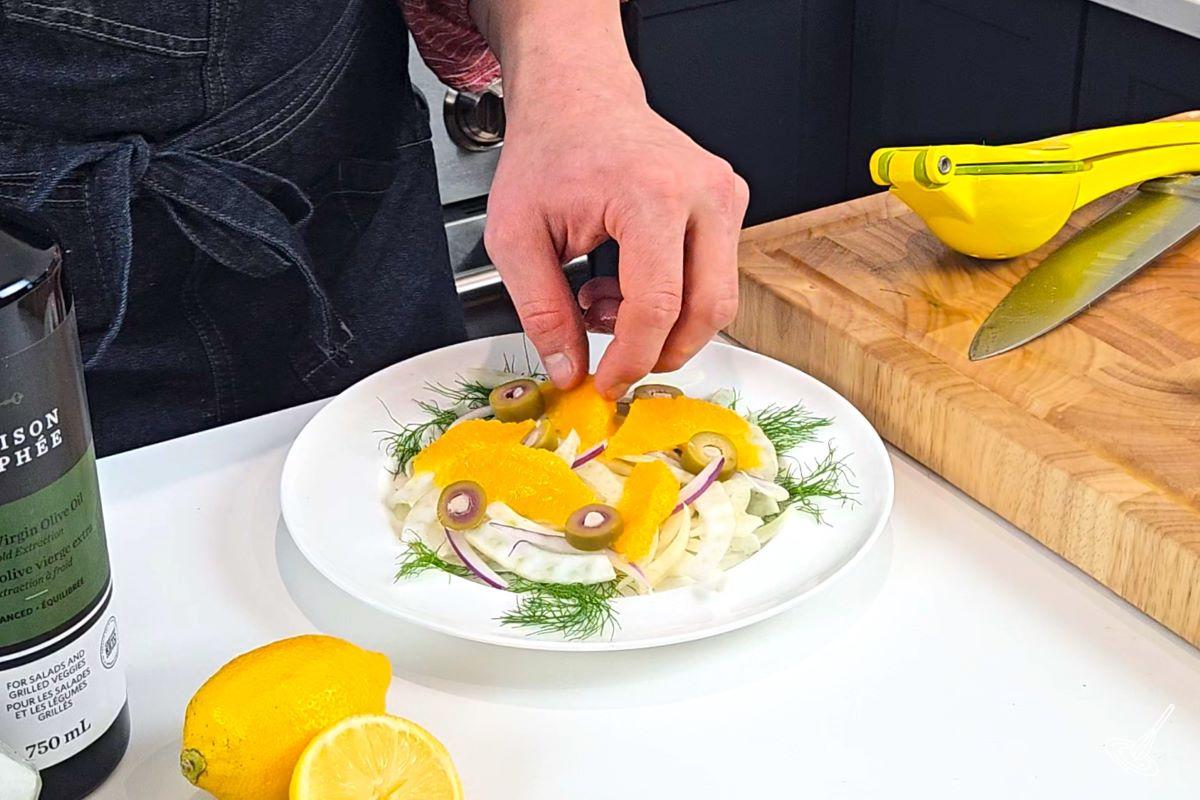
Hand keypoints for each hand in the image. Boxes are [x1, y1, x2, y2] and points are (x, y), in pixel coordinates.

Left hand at [473, 0, 748, 397]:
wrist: (578, 98)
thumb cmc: (550, 151)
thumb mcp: (516, 236)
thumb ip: (541, 310)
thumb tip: (568, 368)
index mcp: (651, 195)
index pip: (658, 305)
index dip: (631, 359)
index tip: (605, 383)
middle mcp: (702, 193)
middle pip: (706, 310)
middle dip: (659, 352)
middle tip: (612, 360)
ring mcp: (724, 196)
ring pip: (716, 301)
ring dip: (663, 325)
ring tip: (604, 301)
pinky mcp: (728, 204)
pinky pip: (714, 278)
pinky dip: (673, 299)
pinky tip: (626, 282)